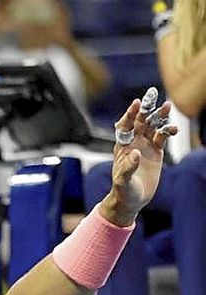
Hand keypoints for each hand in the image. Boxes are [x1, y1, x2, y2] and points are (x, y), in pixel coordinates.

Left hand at [100, 89, 177, 225]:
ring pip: (152, 126)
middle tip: (152, 94)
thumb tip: (135, 153)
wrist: (132, 200)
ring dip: (159, 116)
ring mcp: (145, 146)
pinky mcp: (156, 152)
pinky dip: (168, 131)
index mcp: (122, 147)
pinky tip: (173, 129)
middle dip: (146, 108)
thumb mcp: (123, 181)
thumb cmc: (123, 191)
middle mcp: (133, 143)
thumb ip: (127, 167)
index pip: (125, 126)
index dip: (130, 114)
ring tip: (168, 106)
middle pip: (140, 121)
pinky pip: (163, 137)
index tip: (136, 103)